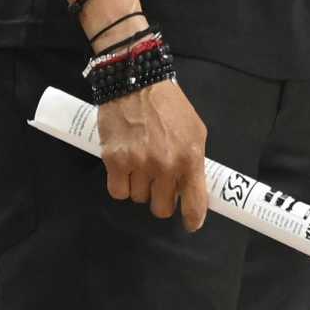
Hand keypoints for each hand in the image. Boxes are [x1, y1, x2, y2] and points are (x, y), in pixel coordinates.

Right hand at [98, 76, 208, 229]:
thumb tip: (190, 188)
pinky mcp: (114, 162)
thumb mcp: (195, 131)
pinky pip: (118, 192)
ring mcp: (139, 165)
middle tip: (160, 184)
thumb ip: (194, 160)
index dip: (193, 218)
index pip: (194, 201)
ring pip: (138, 199)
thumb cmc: (170, 107)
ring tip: (141, 166)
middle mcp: (165, 165)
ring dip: (140, 188)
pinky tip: (125, 169)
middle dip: (162, 199)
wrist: (137, 84)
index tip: (191, 225)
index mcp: (190, 157)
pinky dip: (121, 185)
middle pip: (162, 207)